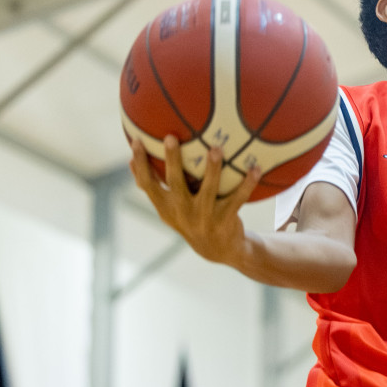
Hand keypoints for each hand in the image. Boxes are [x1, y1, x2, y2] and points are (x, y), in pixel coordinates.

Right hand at [130, 135, 261, 265]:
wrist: (218, 249)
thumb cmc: (189, 218)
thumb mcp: (169, 208)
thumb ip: (154, 187)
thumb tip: (131, 160)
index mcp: (166, 207)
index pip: (147, 184)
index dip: (140, 164)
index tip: (137, 141)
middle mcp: (182, 211)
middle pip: (175, 182)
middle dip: (172, 160)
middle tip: (171, 137)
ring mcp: (204, 216)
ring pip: (209, 189)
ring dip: (213, 169)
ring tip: (216, 149)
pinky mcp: (225, 219)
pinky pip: (238, 198)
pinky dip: (247, 183)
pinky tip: (255, 168)